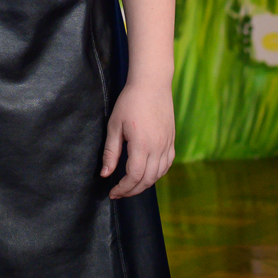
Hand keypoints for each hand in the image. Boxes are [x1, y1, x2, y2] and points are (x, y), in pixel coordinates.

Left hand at [101, 80, 174, 197]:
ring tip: (131, 186)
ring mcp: (167, 144)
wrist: (152, 84)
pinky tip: (148, 174)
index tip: (113, 193)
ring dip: (145, 184)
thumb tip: (105, 174)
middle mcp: (158, 148)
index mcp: (142, 144)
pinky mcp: (172, 140)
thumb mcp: (114, 125)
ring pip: (158, 174)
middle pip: (147, 180)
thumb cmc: (130, 101)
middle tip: (119, 193)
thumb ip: (111, 152)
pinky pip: (167, 164)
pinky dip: (157, 174)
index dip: (123, 188)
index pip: (134, 176)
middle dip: (132, 190)